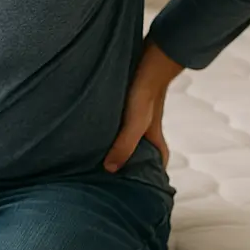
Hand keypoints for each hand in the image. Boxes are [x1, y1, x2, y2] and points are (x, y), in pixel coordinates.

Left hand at [104, 38, 182, 172]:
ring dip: (115, 146)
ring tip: (94, 158)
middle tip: (109, 178)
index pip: (157, 163)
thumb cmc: (145, 92)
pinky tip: (92, 131)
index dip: (152, 177)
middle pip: (139, 152)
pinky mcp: (125, 104)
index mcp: (153, 137)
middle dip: (129, 164)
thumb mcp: (135, 122)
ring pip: (126, 137)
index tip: (140, 190)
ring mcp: (135, 116)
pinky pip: (117, 123)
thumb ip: (124, 145)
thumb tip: (109, 169)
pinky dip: (108, 130)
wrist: (150, 58)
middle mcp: (145, 129)